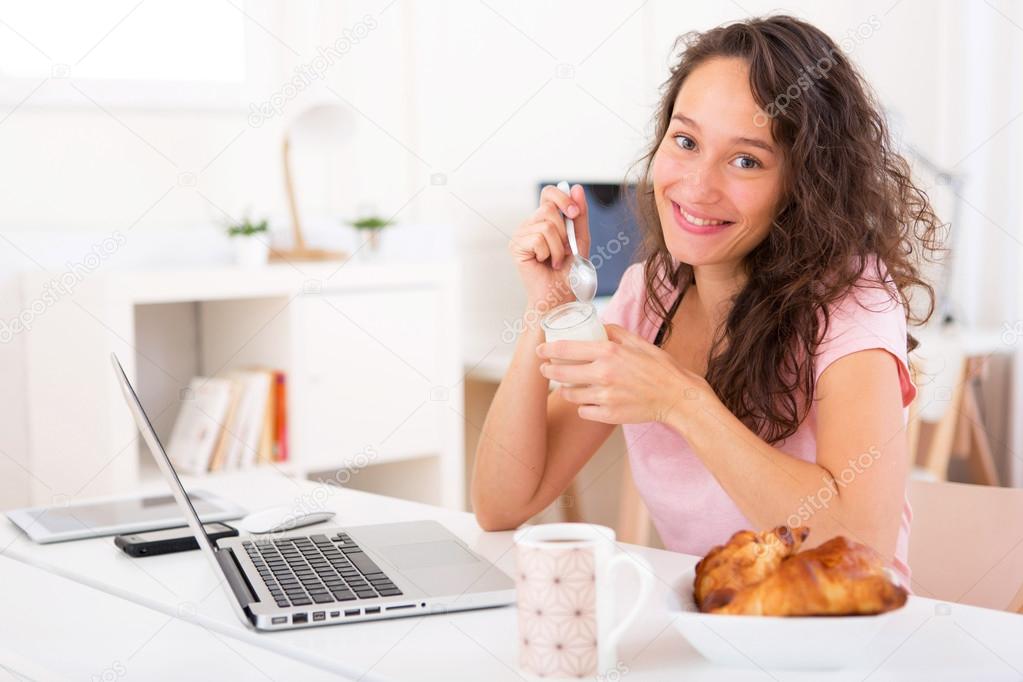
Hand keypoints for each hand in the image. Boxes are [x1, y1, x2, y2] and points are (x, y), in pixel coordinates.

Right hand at [508, 184, 590, 307]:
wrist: (560, 296)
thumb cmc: (569, 271)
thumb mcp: (580, 239)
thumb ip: (579, 215)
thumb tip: (576, 188)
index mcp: (544, 220)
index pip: (548, 193)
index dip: (562, 198)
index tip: (573, 213)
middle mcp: (529, 224)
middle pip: (548, 208)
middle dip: (564, 232)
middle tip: (563, 250)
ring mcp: (521, 234)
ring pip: (546, 226)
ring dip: (558, 247)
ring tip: (555, 260)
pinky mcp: (516, 246)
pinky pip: (538, 238)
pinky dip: (549, 253)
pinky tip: (545, 264)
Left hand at [536, 324, 713, 426]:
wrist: (676, 396)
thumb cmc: (658, 366)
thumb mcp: (636, 341)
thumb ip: (613, 331)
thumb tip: (594, 325)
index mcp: (608, 352)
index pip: (566, 349)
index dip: (547, 350)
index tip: (540, 351)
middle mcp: (603, 374)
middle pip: (561, 374)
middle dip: (548, 371)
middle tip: (545, 369)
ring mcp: (605, 397)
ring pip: (570, 394)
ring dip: (565, 389)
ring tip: (567, 386)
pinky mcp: (608, 415)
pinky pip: (584, 411)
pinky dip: (584, 406)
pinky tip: (589, 401)